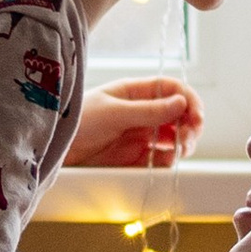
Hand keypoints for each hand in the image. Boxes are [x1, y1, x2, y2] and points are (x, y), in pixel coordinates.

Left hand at [66, 73, 204, 169]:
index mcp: (135, 92)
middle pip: (178, 115)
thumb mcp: (114, 113)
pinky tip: (167, 161)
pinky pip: (160, 157)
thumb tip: (181, 103)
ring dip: (182, 144)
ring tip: (179, 151)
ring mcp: (139, 134)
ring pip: (173, 137)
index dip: (189, 100)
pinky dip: (169, 160)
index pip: (172, 90)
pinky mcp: (135, 156)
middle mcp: (141, 112)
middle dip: (189, 125)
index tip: (196, 116)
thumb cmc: (76, 121)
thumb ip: (148, 110)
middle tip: (188, 138)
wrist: (54, 149)